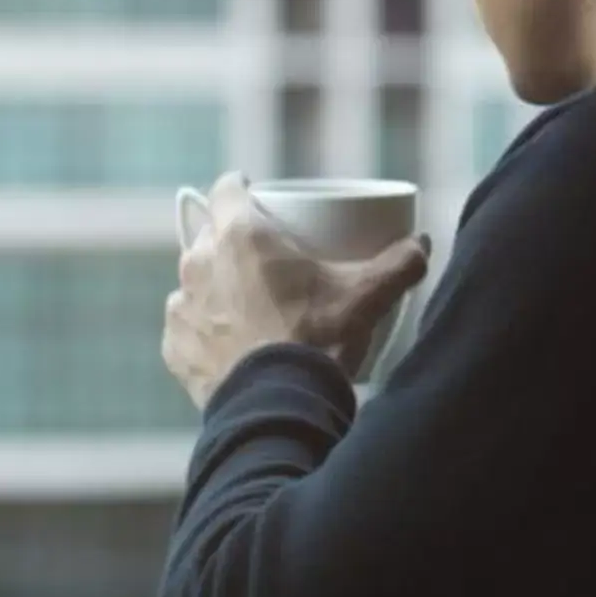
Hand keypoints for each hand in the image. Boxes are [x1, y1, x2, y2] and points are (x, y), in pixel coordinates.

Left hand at [164, 171, 434, 403]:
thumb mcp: (368, 297)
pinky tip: (231, 343)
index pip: (227, 189)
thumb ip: (400, 263)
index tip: (258, 200)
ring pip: (196, 281)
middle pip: (210, 236)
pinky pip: (188, 326)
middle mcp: (199, 262)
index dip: (241, 190)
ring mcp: (181, 306)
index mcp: (240, 235)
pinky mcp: (174, 346)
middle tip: (267, 261)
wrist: (278, 407)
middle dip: (232, 242)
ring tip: (249, 306)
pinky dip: (206, 329)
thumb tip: (421, 245)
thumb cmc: (319, 341)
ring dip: (217, 287)